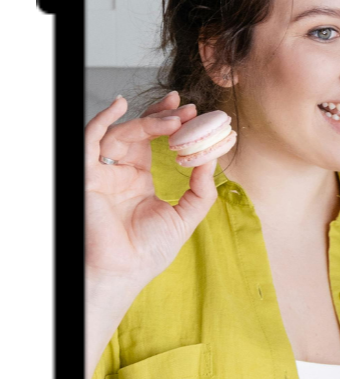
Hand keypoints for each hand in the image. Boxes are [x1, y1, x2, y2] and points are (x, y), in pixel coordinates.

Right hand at [85, 92, 233, 291]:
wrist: (123, 272)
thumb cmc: (146, 252)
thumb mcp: (184, 217)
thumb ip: (200, 190)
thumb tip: (212, 160)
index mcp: (137, 179)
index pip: (151, 141)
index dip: (168, 123)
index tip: (192, 112)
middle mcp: (118, 172)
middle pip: (137, 131)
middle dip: (161, 116)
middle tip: (186, 109)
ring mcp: (102, 172)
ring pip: (120, 134)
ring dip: (146, 121)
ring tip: (172, 119)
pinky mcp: (87, 175)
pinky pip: (90, 139)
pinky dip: (102, 120)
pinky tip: (119, 105)